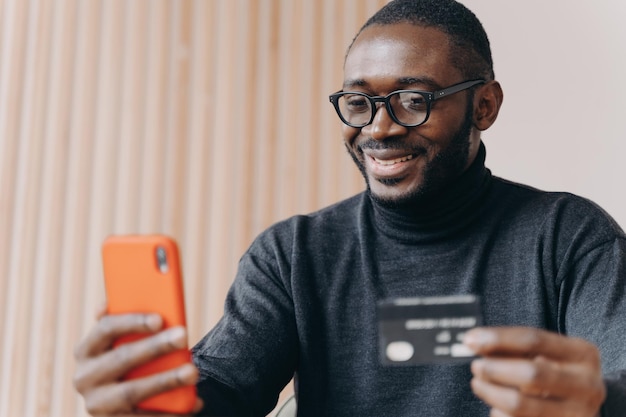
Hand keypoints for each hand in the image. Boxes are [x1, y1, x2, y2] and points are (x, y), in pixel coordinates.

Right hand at [73, 312, 202, 415]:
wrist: (118, 403)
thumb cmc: (129, 360)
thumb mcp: (122, 341)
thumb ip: (129, 321)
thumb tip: (134, 298)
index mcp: (86, 349)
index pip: (106, 328)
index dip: (132, 322)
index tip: (159, 318)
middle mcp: (84, 377)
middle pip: (122, 358)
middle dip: (155, 346)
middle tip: (183, 336)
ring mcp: (97, 403)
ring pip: (132, 391)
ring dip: (165, 380)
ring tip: (192, 372)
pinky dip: (168, 413)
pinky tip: (193, 405)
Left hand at [464, 327, 605, 416]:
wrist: (582, 406)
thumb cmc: (557, 373)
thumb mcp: (547, 354)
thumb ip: (516, 348)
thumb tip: (476, 342)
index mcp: (583, 354)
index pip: (534, 340)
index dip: (498, 338)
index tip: (471, 340)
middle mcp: (587, 385)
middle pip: (531, 374)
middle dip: (495, 369)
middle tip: (476, 366)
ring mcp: (578, 414)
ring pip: (521, 404)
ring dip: (491, 393)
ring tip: (479, 384)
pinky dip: (500, 413)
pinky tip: (497, 407)